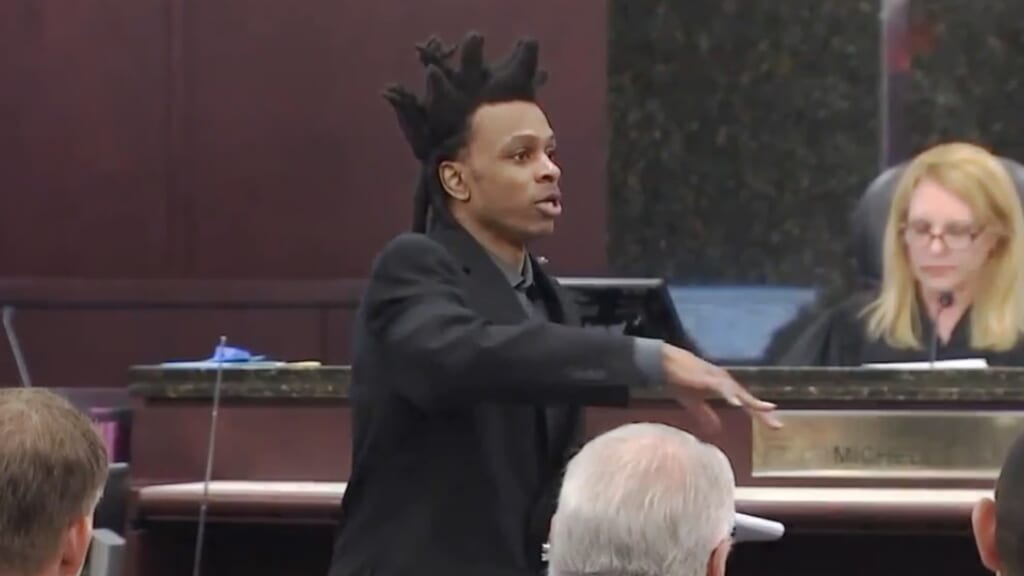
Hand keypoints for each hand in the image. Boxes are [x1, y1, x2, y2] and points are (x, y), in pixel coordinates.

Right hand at [661, 344, 781, 432]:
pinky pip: (720, 387)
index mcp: (724, 388)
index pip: (746, 403)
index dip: (760, 414)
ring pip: (738, 392)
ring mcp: (717, 378)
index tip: (776, 426)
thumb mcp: (693, 402)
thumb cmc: (679, 379)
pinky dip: (729, 394)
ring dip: (751, 402)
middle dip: (762, 411)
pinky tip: (736, 403)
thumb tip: (716, 431)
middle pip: (748, 398)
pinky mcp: (706, 377)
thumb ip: (705, 415)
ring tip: (766, 410)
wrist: (664, 363)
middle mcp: (725, 381)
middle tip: (778, 426)